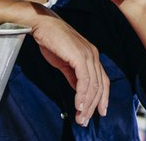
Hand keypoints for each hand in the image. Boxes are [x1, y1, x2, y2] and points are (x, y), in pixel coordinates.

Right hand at [29, 4, 109, 124]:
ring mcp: (88, 55)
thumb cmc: (52, 40)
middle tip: (84, 121)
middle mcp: (94, 55)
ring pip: (93, 85)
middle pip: (99, 86)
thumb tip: (78, 90)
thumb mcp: (65, 62)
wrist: (42, 24)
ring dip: (86, 104)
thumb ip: (73, 75)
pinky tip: (77, 105)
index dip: (103, 98)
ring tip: (80, 117)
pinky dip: (82, 94)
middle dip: (93, 106)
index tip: (99, 113)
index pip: (102, 81)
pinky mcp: (79, 56)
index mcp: (92, 56)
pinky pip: (84, 80)